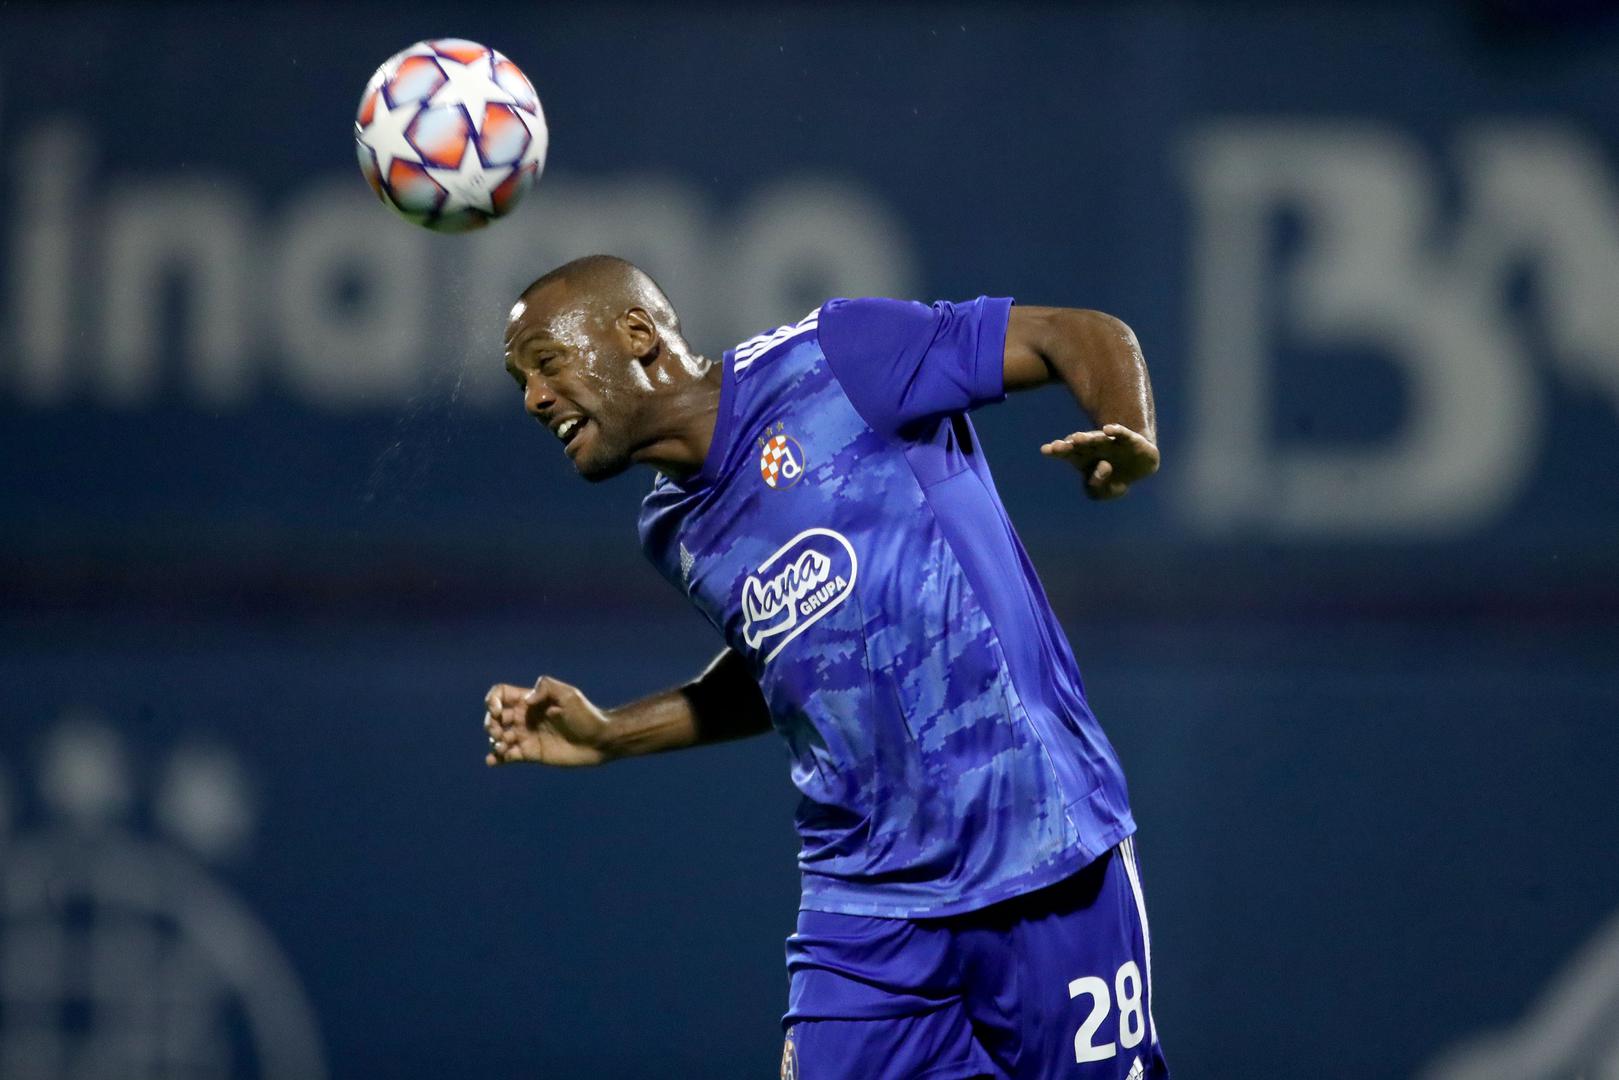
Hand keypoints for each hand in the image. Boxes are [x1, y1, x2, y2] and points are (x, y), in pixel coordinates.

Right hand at [483, 676, 613, 766]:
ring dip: (495, 741)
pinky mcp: (531, 753)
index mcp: (531, 700)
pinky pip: (508, 756)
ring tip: (504, 746)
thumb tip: (525, 700)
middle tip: (501, 732)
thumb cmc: (586, 715)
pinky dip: (496, 758)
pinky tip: (492, 760)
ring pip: (499, 737)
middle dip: (491, 724)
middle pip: (496, 717)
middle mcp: (525, 717)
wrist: (599, 741)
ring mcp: (527, 735)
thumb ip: (546, 688)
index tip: (498, 711)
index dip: (493, 700)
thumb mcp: (568, 694)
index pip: (501, 695)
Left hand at [1040, 423, 1159, 499]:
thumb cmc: (1115, 480)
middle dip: (1068, 446)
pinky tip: (1108, 429)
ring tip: (1077, 438)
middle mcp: (1094, 447)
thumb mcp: (1104, 492)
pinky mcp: (1130, 440)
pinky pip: (1122, 434)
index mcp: (1083, 459)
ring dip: (1088, 438)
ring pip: (1098, 439)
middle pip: (1079, 445)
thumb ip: (1098, 487)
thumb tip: (1103, 468)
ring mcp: (1111, 442)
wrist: (1141, 467)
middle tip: (1057, 446)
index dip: (1057, 451)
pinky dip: (1116, 431)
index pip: (1067, 453)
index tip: (1045, 449)